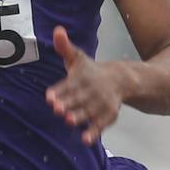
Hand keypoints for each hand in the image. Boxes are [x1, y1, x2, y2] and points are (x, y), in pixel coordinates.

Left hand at [45, 25, 121, 145]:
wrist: (120, 79)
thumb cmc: (89, 71)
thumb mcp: (77, 58)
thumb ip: (64, 47)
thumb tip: (57, 30)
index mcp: (80, 77)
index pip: (67, 85)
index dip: (58, 91)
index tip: (49, 97)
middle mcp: (90, 91)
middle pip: (76, 99)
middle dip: (66, 104)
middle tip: (56, 109)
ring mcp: (99, 104)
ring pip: (87, 112)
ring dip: (78, 117)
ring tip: (68, 121)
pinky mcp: (107, 115)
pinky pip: (100, 125)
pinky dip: (93, 132)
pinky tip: (85, 140)